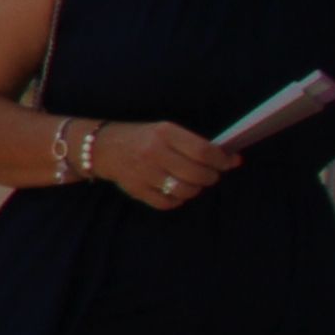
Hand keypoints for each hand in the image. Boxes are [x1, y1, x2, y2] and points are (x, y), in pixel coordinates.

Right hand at [94, 118, 234, 210]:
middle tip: (211, 174)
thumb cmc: (143, 138)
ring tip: (192, 182)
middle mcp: (154, 152)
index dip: (222, 160)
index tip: (230, 162)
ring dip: (195, 189)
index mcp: (164, 133)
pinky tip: (174, 190)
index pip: (203, 151)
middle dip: (211, 176)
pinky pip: (168, 202)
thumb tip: (231, 160)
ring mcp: (144, 173)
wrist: (103, 147)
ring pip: (185, 190)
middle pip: (197, 173)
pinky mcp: (137, 190)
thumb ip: (195, 144)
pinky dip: (177, 199)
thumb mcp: (166, 131)